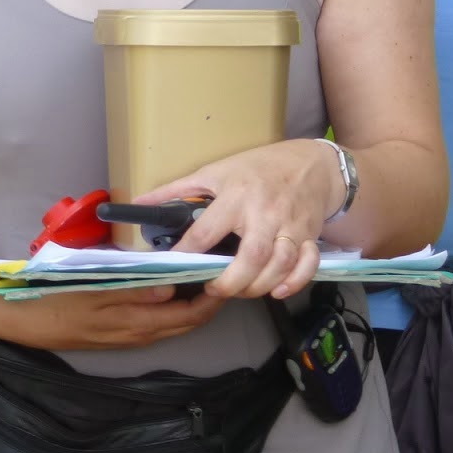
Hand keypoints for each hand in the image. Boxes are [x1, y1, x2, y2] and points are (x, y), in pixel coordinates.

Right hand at [11, 280, 223, 350]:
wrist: (29, 322)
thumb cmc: (61, 300)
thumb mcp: (96, 289)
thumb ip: (135, 289)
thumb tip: (172, 288)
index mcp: (138, 323)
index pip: (189, 317)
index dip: (212, 298)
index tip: (225, 272)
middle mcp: (141, 335)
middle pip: (187, 323)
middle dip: (209, 301)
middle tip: (220, 269)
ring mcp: (131, 336)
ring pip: (174, 324)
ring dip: (192, 304)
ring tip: (202, 273)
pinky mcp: (122, 333)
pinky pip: (159, 324)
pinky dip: (174, 308)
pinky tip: (173, 285)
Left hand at [137, 139, 346, 301]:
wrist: (312, 162)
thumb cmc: (258, 168)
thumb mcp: (215, 172)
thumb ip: (176, 190)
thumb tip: (140, 204)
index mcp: (236, 195)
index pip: (207, 231)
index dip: (188, 253)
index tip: (175, 266)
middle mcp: (264, 212)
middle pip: (252, 256)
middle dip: (231, 282)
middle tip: (215, 289)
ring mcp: (290, 225)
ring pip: (279, 265)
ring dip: (259, 286)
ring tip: (241, 289)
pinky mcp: (309, 235)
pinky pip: (308, 265)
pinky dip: (294, 282)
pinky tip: (277, 289)